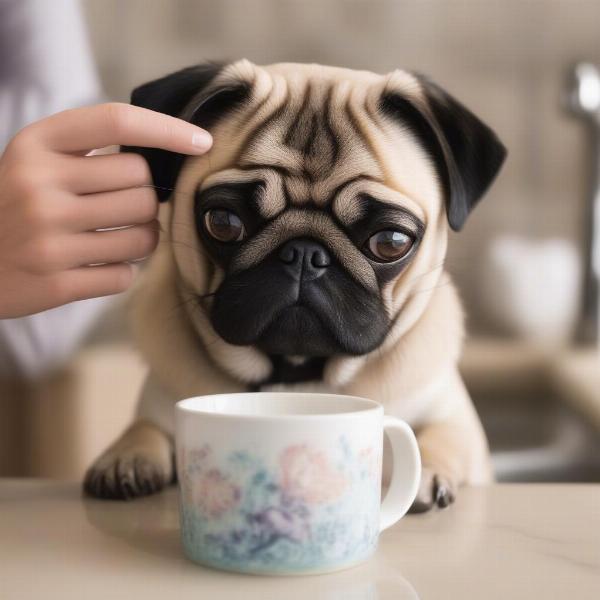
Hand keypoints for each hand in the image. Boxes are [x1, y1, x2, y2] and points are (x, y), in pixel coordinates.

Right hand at [0, 103, 211, 317]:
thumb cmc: (13, 204)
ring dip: (143, 236)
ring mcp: (47, 239)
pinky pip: (126, 273)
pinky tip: (96, 264)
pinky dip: (122, 270)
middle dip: (146, 199)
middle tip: (123, 208)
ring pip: (145, 233)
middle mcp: (38, 187)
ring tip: (116, 236)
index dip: (167, 129)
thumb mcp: (34, 162)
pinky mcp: (56, 284)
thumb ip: (89, 153)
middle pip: (143, 185)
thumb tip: (167, 156)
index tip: (201, 141)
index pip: (116, 123)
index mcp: (34, 146)